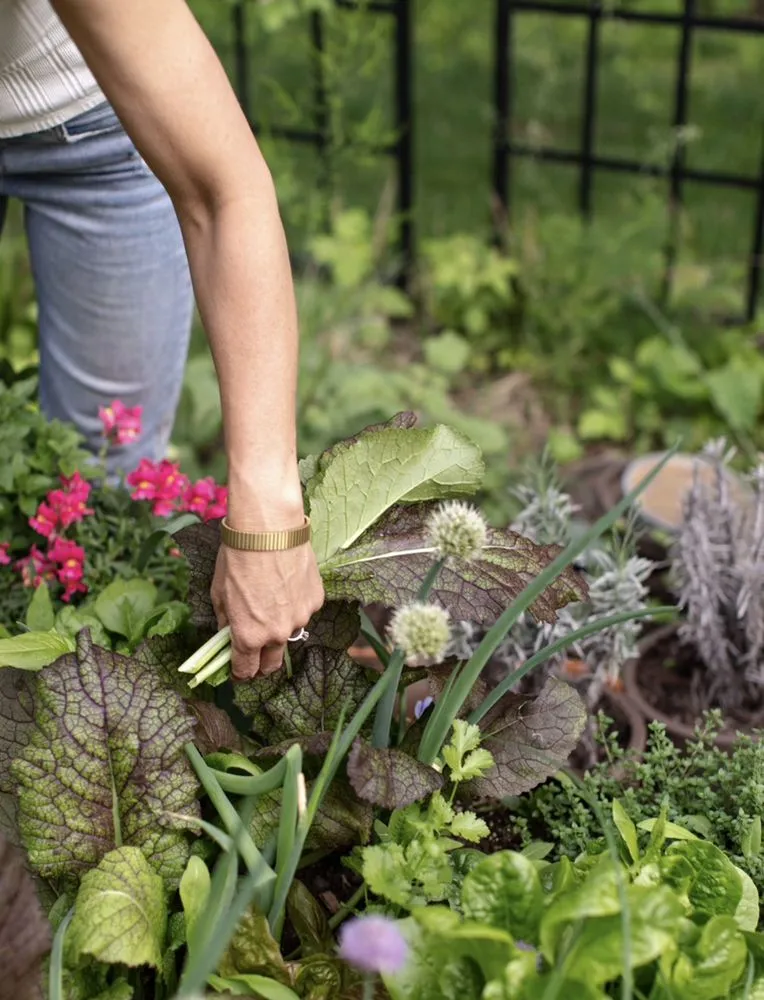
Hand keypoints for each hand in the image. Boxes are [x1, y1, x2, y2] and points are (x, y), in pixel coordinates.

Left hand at [210, 494, 324, 679]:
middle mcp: (277, 634)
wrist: (268, 530)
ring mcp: (300, 618)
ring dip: (279, 629)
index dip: (239, 673)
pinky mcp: (315, 601)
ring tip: (271, 602)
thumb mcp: (219, 592)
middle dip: (261, 663)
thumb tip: (226, 634)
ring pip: (289, 635)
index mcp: (249, 636)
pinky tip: (286, 584)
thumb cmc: (237, 558)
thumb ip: (224, 621)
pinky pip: (303, 612)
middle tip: (255, 653)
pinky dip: (294, 606)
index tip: (238, 670)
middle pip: (271, 664)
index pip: (246, 670)